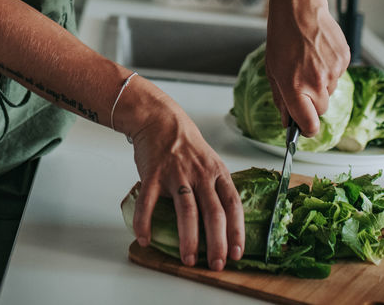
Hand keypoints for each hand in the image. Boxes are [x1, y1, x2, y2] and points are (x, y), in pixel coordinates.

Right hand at [126, 99, 244, 270]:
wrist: (159, 119)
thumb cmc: (186, 145)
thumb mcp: (210, 162)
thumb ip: (215, 188)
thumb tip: (222, 222)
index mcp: (217, 173)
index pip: (233, 205)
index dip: (237, 231)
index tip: (238, 253)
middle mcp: (200, 174)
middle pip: (213, 212)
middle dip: (217, 242)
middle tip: (216, 264)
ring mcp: (176, 173)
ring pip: (186, 210)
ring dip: (188, 238)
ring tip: (188, 259)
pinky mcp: (153, 173)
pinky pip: (148, 202)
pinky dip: (145, 222)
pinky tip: (145, 238)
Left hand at [264, 0, 349, 135]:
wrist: (300, 8)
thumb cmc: (282, 37)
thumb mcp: (273, 70)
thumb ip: (281, 99)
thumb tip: (287, 122)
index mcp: (294, 87)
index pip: (309, 125)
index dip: (306, 130)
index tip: (303, 127)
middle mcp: (316, 83)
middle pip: (321, 110)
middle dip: (312, 102)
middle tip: (302, 82)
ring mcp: (333, 72)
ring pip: (331, 91)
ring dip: (321, 83)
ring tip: (309, 61)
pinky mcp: (344, 60)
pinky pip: (338, 75)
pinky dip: (330, 69)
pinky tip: (318, 53)